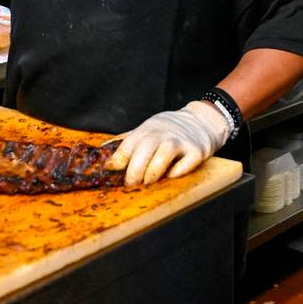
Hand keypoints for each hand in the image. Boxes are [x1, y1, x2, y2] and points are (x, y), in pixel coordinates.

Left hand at [105, 100, 230, 185]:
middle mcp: (163, 134)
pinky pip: (186, 164)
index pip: (128, 144)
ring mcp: (181, 142)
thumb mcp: (146, 129)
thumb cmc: (168, 130)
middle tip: (131, 184)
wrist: (202, 119)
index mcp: (147, 130)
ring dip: (153, 172)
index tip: (111, 170)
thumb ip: (126, 142)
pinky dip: (177, 172)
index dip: (118, 159)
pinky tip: (170, 176)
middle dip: (134, 171)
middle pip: (144, 150)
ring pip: (163, 155)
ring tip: (149, 182)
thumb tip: (101, 155)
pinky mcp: (197, 151)